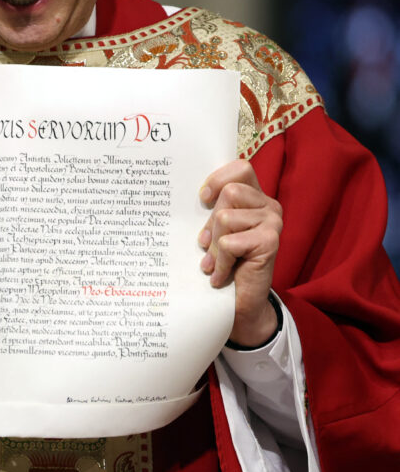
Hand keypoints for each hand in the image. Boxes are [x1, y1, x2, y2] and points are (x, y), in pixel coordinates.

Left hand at [198, 160, 282, 346]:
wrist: (242, 303)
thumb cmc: (227, 263)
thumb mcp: (218, 231)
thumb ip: (215, 210)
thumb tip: (198, 194)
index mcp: (257, 198)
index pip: (242, 168)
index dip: (219, 178)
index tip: (203, 198)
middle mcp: (270, 206)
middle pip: (229, 193)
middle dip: (211, 222)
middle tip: (208, 246)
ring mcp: (273, 222)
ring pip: (226, 217)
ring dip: (215, 245)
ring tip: (215, 262)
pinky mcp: (271, 241)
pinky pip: (230, 243)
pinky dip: (220, 262)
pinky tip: (221, 275)